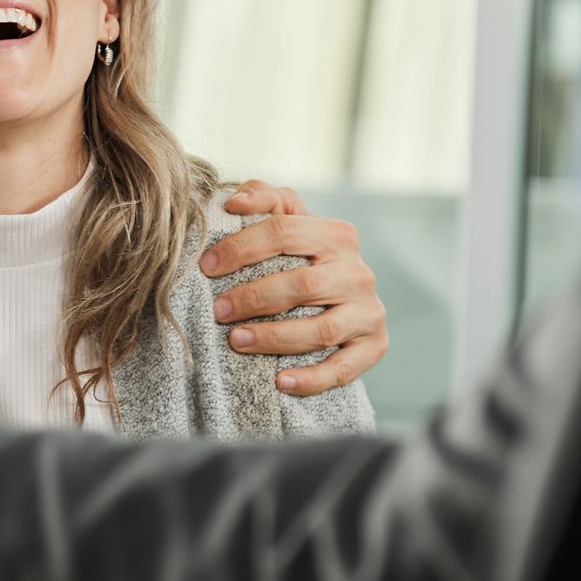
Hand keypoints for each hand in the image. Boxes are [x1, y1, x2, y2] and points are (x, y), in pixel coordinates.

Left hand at [201, 180, 387, 395]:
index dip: (241, 248)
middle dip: (253, 297)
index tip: (206, 266)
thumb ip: (263, 198)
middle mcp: (358, 272)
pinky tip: (280, 382)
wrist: (342, 297)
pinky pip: (344, 368)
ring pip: (321, 330)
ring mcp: (369, 311)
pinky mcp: (373, 345)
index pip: (284, 232)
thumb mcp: (286, 220)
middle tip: (218, 310)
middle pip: (302, 284)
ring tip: (236, 341)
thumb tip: (234, 201)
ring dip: (274, 338)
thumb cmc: (301, 256)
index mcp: (337, 234)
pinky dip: (312, 378)